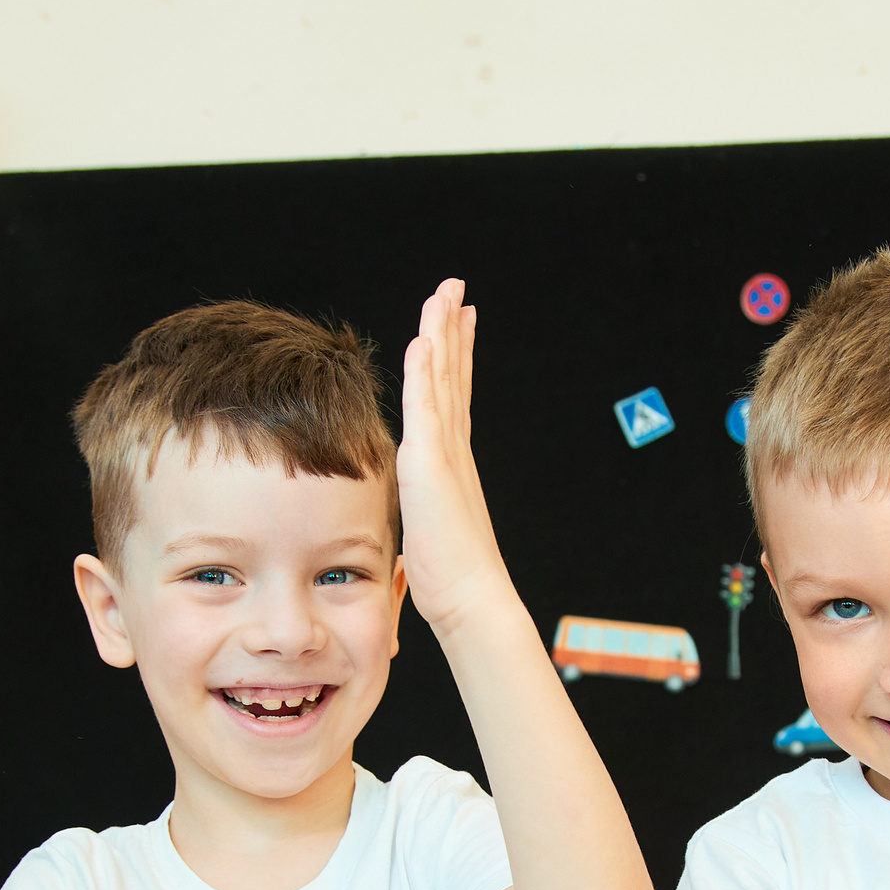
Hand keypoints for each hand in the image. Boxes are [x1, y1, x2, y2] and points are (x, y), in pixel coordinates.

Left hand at [396, 278, 517, 635]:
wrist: (470, 598)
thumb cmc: (450, 579)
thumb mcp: (430, 531)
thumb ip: (425, 512)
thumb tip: (418, 521)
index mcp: (450, 462)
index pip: (451, 397)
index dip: (455, 357)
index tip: (458, 322)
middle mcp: (452, 449)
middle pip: (452, 376)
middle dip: (453, 330)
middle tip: (456, 291)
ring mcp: (444, 453)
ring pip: (441, 380)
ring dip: (441, 334)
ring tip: (444, 296)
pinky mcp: (430, 464)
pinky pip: (426, 407)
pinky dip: (424, 372)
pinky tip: (423, 340)